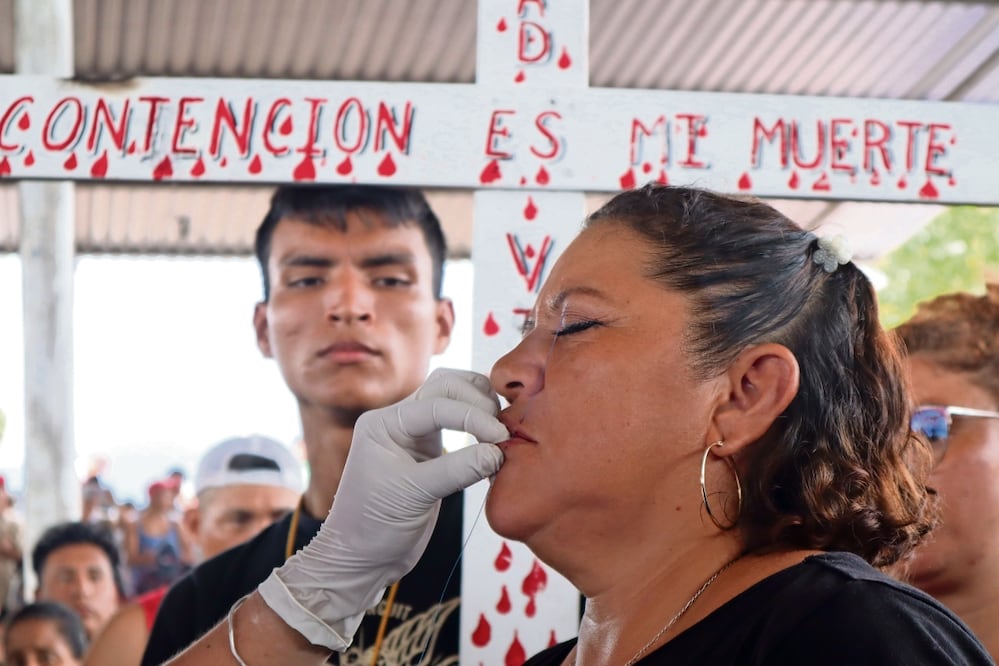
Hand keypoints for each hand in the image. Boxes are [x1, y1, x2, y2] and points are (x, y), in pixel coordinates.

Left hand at [258, 368, 507, 650]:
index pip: (436, 404)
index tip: (499, 437)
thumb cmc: (374, 527)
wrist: (361, 558)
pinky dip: (477, 426)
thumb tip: (498, 452)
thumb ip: (457, 470)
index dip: (472, 415)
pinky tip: (493, 444)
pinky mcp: (428, 451)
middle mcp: (398, 421)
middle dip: (477, 401)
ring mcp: (413, 434)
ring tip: (501, 431)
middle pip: (445, 387)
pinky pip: (456, 425)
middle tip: (502, 431)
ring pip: (451, 399)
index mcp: (384, 423)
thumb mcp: (415, 496)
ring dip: (479, 407)